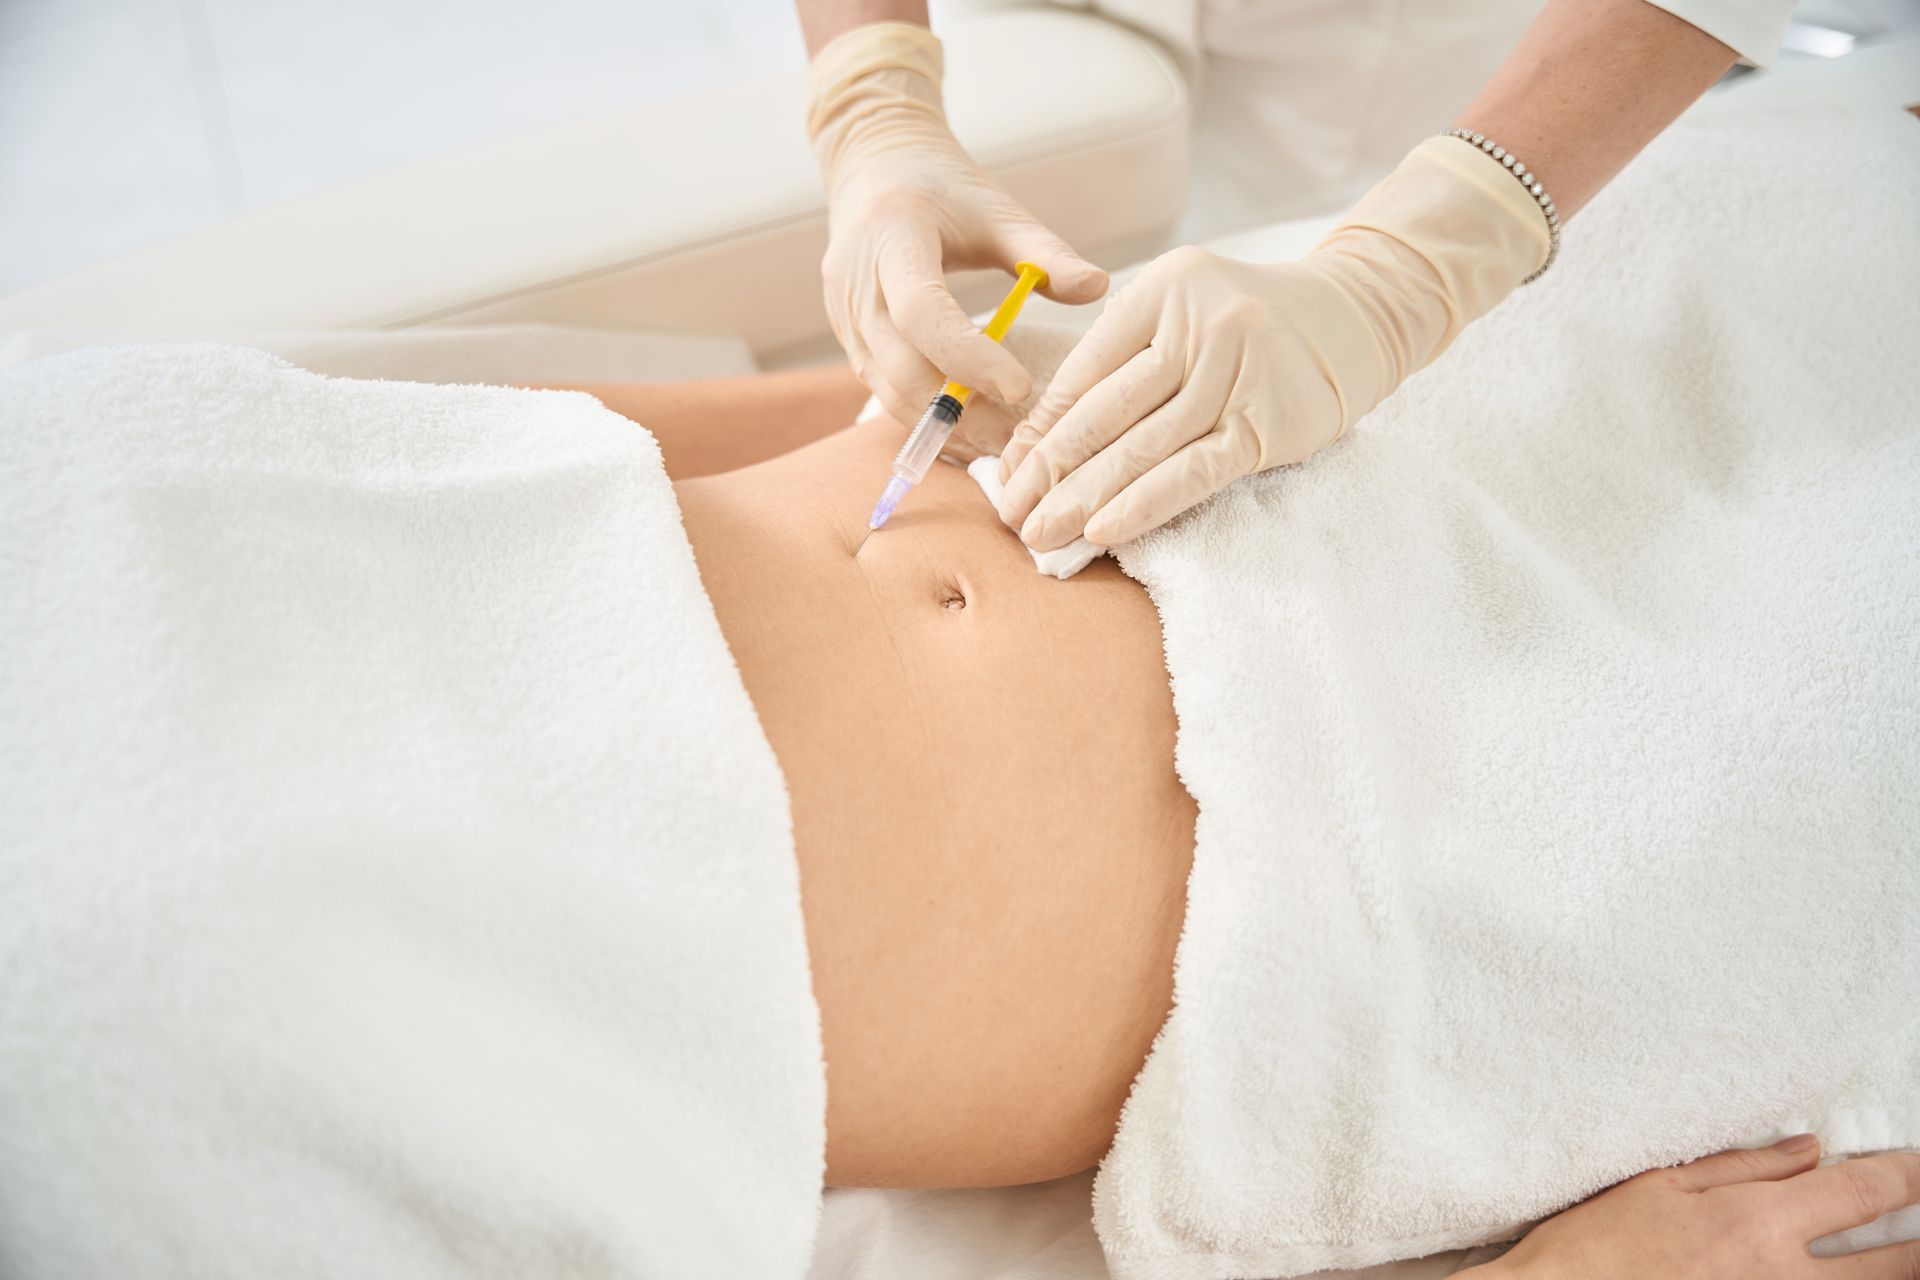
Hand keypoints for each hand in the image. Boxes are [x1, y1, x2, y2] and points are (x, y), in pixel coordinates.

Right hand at [806, 22, 1107, 446]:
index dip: (968, 358)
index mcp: (893, 234)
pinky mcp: (847, 338)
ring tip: (1002, 440)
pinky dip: (926, 415)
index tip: (1021, 389)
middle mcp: (856, 281)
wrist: (873, 168)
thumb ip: (1044, 252)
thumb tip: (1098, 289)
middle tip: (1020, 437)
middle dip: (960, 411)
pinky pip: (883, 390)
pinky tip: (971, 428)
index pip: (923, 311)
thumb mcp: (997, 208)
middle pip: (900, 367)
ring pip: (887, 391)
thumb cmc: (943, 187)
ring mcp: (844, 315)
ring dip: (942, 424)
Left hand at [994, 135, 1552, 551]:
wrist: (1359, 312)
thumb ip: (1125, 358)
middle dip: (1048, 472)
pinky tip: (1102, 532)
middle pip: (1105, 413)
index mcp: (1162, 292)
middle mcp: (1198, 325)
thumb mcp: (1184, 309)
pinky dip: (1143, 505)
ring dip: (1082, 500)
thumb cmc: (1251, 323)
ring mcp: (1237, 373)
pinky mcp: (1270, 423)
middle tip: (1009, 517)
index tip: (1004, 477)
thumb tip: (1045, 440)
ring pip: (1142, 448)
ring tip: (1040, 538)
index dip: (1039, 431)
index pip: (1084, 373)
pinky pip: (1192, 473)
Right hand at [1472, 1137, 1919, 1279]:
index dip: (1906, 1177)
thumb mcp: (1661, 1185)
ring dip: (1896, 1273)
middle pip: (1894, 1264)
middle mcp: (1782, 1275)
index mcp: (1756, 1221)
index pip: (1861, 1193)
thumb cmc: (1597, 1246)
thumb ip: (1743, 1167)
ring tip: (1909, 1259)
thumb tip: (1809, 1151)